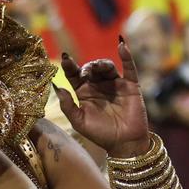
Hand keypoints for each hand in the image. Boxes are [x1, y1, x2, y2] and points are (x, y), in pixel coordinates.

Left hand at [56, 39, 151, 157]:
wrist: (124, 144)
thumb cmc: (100, 134)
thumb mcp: (79, 122)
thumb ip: (67, 106)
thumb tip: (58, 87)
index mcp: (84, 93)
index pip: (74, 75)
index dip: (69, 66)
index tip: (64, 58)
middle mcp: (98, 86)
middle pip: (90, 68)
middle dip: (87, 67)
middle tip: (84, 73)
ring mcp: (114, 84)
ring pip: (106, 66)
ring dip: (100, 64)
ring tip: (96, 68)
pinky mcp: (130, 86)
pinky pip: (129, 67)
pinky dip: (126, 55)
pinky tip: (121, 45)